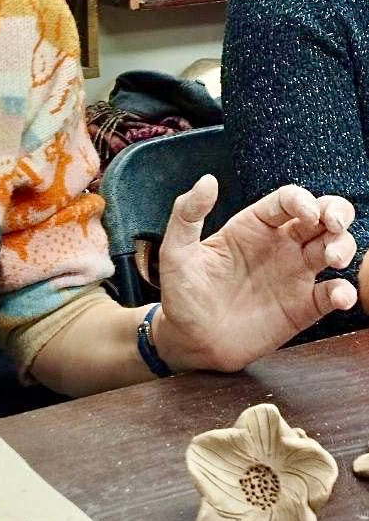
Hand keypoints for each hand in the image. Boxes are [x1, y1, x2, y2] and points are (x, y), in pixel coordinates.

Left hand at [153, 176, 356, 372]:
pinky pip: (331, 294)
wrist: (189, 340)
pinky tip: (340, 296)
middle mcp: (279, 245)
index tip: (307, 213)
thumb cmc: (182, 292)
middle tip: (335, 225)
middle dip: (337, 213)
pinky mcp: (302, 307)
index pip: (287, 200)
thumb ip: (188, 213)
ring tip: (332, 259)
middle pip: (321, 217)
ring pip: (333, 248)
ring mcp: (293, 275)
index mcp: (252, 226)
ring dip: (344, 247)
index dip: (303, 200)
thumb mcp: (176, 249)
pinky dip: (344, 293)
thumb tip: (208, 180)